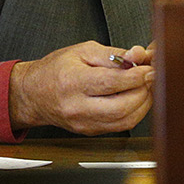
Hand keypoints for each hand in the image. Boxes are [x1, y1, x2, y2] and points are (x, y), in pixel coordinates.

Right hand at [9, 41, 154, 134]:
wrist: (33, 94)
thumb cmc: (56, 69)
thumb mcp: (83, 51)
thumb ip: (113, 54)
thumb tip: (138, 55)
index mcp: (72, 82)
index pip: (112, 83)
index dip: (136, 76)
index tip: (148, 68)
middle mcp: (77, 107)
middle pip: (122, 107)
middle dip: (144, 91)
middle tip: (150, 77)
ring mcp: (84, 123)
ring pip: (125, 121)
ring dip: (143, 104)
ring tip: (145, 87)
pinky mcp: (90, 132)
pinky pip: (120, 126)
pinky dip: (134, 113)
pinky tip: (136, 99)